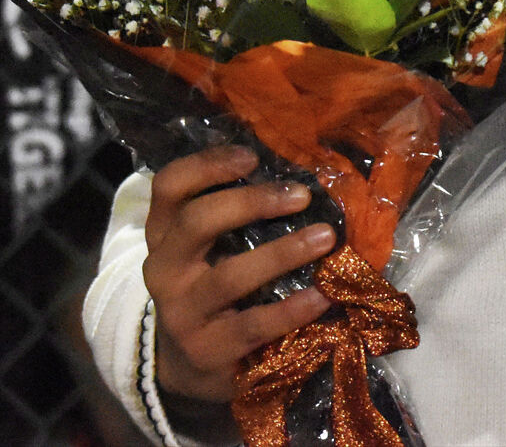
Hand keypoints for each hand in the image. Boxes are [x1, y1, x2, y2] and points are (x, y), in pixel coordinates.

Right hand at [142, 146, 334, 401]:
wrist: (190, 363)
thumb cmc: (214, 284)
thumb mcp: (211, 247)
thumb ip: (238, 213)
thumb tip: (305, 171)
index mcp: (165, 234)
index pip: (169, 186)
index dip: (207, 165)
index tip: (252, 156)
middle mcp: (165, 269)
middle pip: (197, 222)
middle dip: (252, 203)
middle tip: (303, 194)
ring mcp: (182, 313)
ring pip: (228, 277)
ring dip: (282, 253)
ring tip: (326, 237)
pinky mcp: (207, 351)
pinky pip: (252, 326)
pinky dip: (291, 310)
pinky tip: (322, 295)